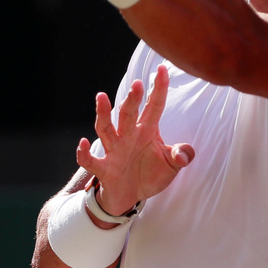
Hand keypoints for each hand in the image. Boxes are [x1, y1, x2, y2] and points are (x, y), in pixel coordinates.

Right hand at [76, 65, 194, 216]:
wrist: (130, 197)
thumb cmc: (150, 175)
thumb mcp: (171, 166)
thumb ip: (180, 156)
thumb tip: (184, 155)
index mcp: (147, 131)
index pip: (154, 106)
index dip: (159, 89)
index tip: (163, 69)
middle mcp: (128, 137)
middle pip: (128, 114)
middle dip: (132, 99)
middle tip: (137, 84)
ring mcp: (114, 151)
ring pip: (106, 128)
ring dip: (103, 114)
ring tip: (101, 97)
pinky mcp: (104, 169)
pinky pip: (91, 160)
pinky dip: (84, 152)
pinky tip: (83, 142)